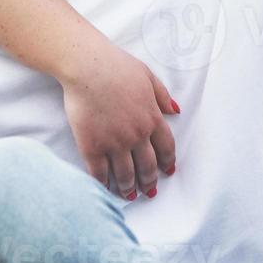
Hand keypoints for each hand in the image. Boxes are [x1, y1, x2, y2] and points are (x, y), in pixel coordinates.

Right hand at [57, 43, 179, 200]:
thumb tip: (175, 109)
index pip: (166, 147)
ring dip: (129, 188)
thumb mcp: (147, 75)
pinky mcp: (92, 146)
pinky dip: (104, 184)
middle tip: (149, 191)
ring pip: (126, 174)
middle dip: (150, 181)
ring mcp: (114, 143)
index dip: (168, 161)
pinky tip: (105, 189)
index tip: (168, 171)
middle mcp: (136, 135)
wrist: (87, 67)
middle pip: (148, 166)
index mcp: (152, 117)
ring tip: (130, 195)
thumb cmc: (116, 66)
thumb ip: (162, 95)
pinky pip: (100, 173)